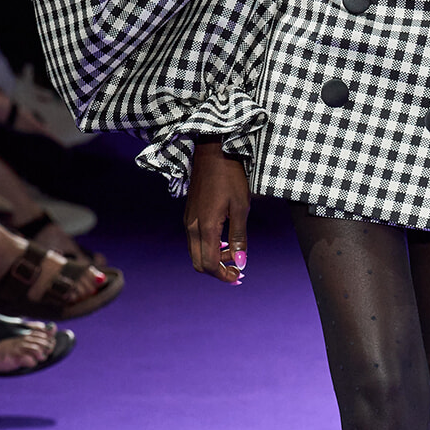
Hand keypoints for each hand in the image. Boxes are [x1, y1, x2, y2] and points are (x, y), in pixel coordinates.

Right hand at [184, 143, 249, 283]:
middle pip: (199, 263)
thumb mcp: (241, 207)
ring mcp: (188, 221)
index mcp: (205, 227)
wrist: (212, 153)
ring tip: (233, 253)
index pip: (209, 264)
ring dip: (213, 259)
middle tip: (237, 269)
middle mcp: (192, 227)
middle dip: (218, 270)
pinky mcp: (189, 215)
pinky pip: (194, 241)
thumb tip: (240, 262)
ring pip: (196, 253)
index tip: (239, 276)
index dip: (224, 275)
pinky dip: (208, 248)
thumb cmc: (230, 177)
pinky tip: (224, 241)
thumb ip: (239, 237)